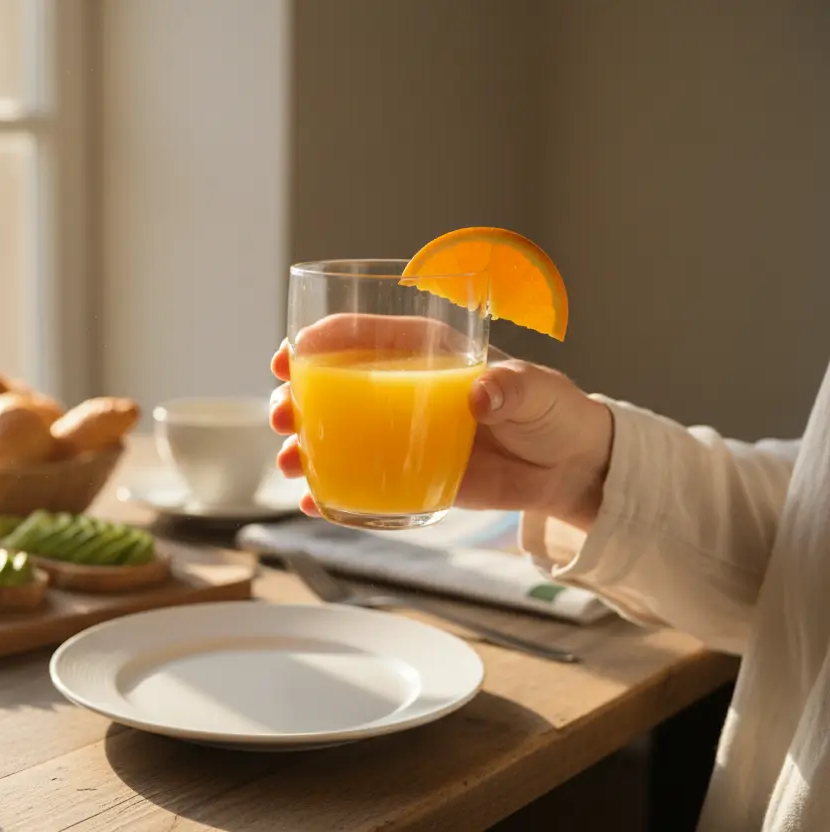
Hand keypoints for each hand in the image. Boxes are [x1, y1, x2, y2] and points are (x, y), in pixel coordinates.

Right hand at [268, 314, 613, 530]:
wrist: (569, 468)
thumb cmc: (553, 411)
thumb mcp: (536, 391)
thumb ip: (510, 387)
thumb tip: (481, 394)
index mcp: (427, 350)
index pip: (362, 336)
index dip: (318, 341)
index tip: (289, 354)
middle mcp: (403, 389)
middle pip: (333, 386)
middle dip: (295, 398)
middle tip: (282, 415)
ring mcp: (402, 434)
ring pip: (337, 435)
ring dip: (303, 445)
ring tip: (290, 461)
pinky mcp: (410, 474)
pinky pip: (360, 481)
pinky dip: (333, 492)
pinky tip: (313, 502)